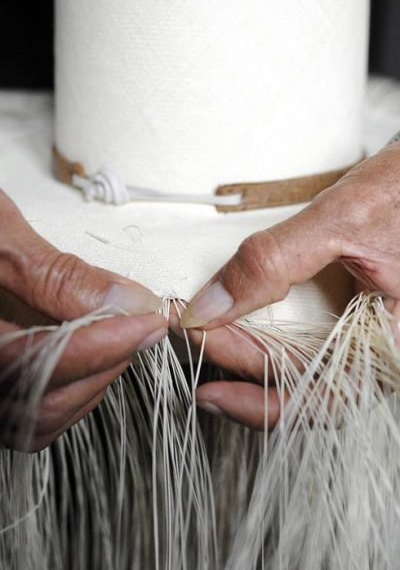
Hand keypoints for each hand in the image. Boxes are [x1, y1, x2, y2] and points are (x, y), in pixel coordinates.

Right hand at [0, 190, 166, 451]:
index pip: (32, 364)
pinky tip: (89, 355)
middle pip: (38, 405)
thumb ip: (56, 274)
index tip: (146, 322)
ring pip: (36, 421)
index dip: (100, 346)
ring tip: (119, 337)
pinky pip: (28, 415)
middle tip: (140, 327)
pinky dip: (69, 391)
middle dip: (102, 365)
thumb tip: (126, 300)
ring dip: (90, 382)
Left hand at [177, 142, 399, 428]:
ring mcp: (360, 341)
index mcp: (389, 346)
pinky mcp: (345, 322)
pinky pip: (298, 346)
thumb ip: (274, 263)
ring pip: (293, 372)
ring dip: (242, 354)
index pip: (312, 394)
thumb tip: (209, 305)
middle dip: (233, 361)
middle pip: (295, 387)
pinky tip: (230, 324)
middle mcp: (376, 356)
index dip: (248, 387)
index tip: (197, 345)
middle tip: (186, 330)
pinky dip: (260, 337)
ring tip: (198, 332)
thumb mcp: (339, 222)